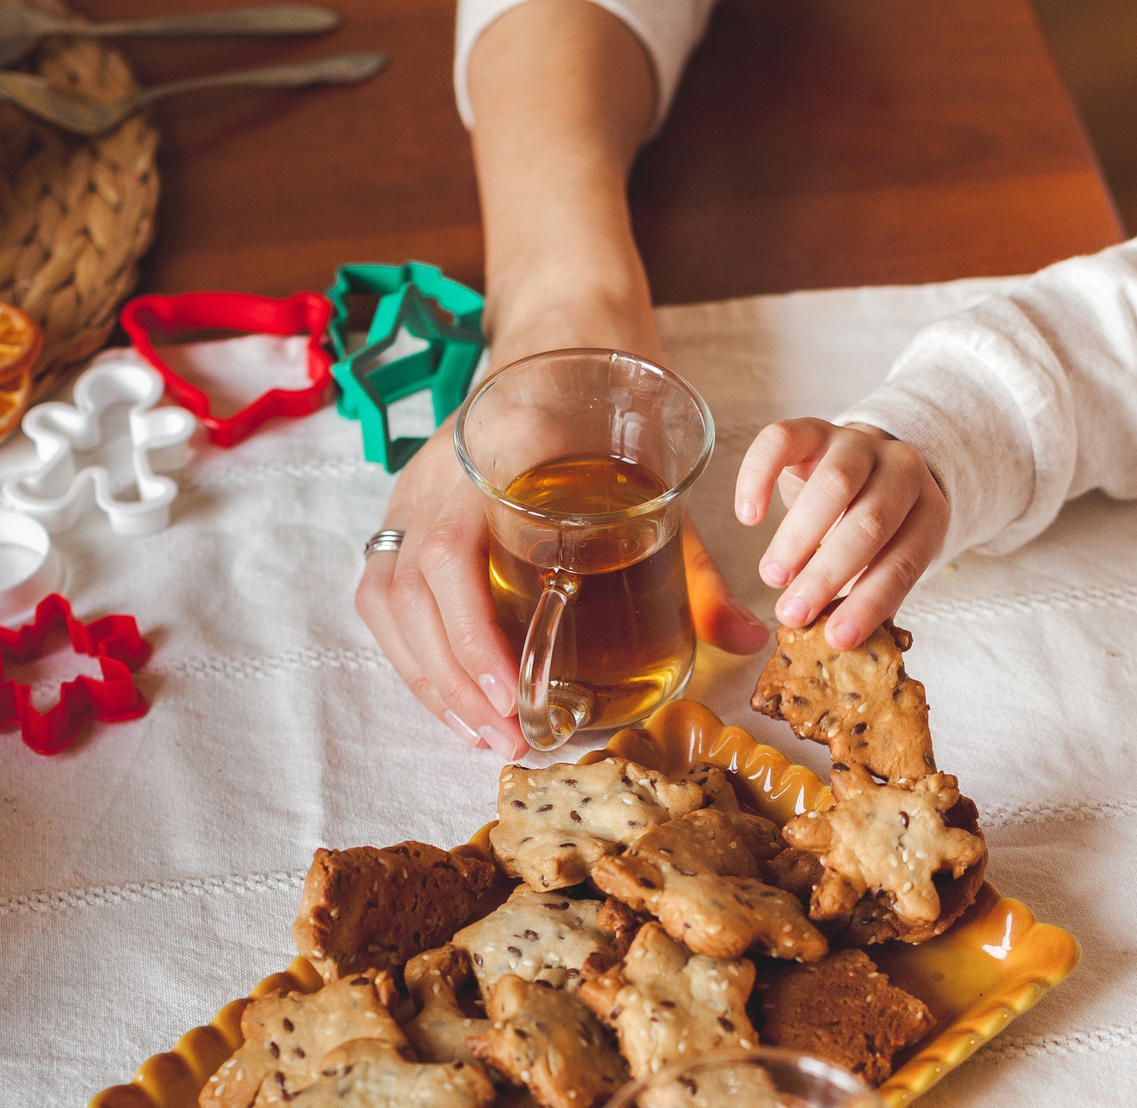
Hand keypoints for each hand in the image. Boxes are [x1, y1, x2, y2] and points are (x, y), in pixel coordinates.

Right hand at [356, 423, 765, 760]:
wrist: (561, 341)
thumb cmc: (610, 414)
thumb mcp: (663, 485)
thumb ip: (700, 571)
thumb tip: (752, 642)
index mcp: (496, 452)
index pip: (454, 550)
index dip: (472, 631)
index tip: (513, 690)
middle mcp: (439, 473)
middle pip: (412, 590)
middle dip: (457, 679)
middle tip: (512, 736)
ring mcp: (413, 492)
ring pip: (388, 599)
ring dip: (432, 677)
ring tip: (486, 733)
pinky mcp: (404, 514)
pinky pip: (384, 595)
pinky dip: (414, 655)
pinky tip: (456, 701)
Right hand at [734, 418, 948, 646]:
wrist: (867, 465)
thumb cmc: (873, 532)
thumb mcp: (882, 563)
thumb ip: (864, 597)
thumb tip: (832, 645)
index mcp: (927, 513)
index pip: (903, 563)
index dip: (870, 603)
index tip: (836, 638)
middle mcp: (902, 470)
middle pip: (870, 522)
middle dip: (828, 573)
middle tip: (792, 612)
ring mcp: (857, 443)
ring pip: (834, 484)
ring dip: (799, 536)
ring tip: (773, 576)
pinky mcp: (813, 427)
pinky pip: (782, 441)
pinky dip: (759, 477)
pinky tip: (748, 516)